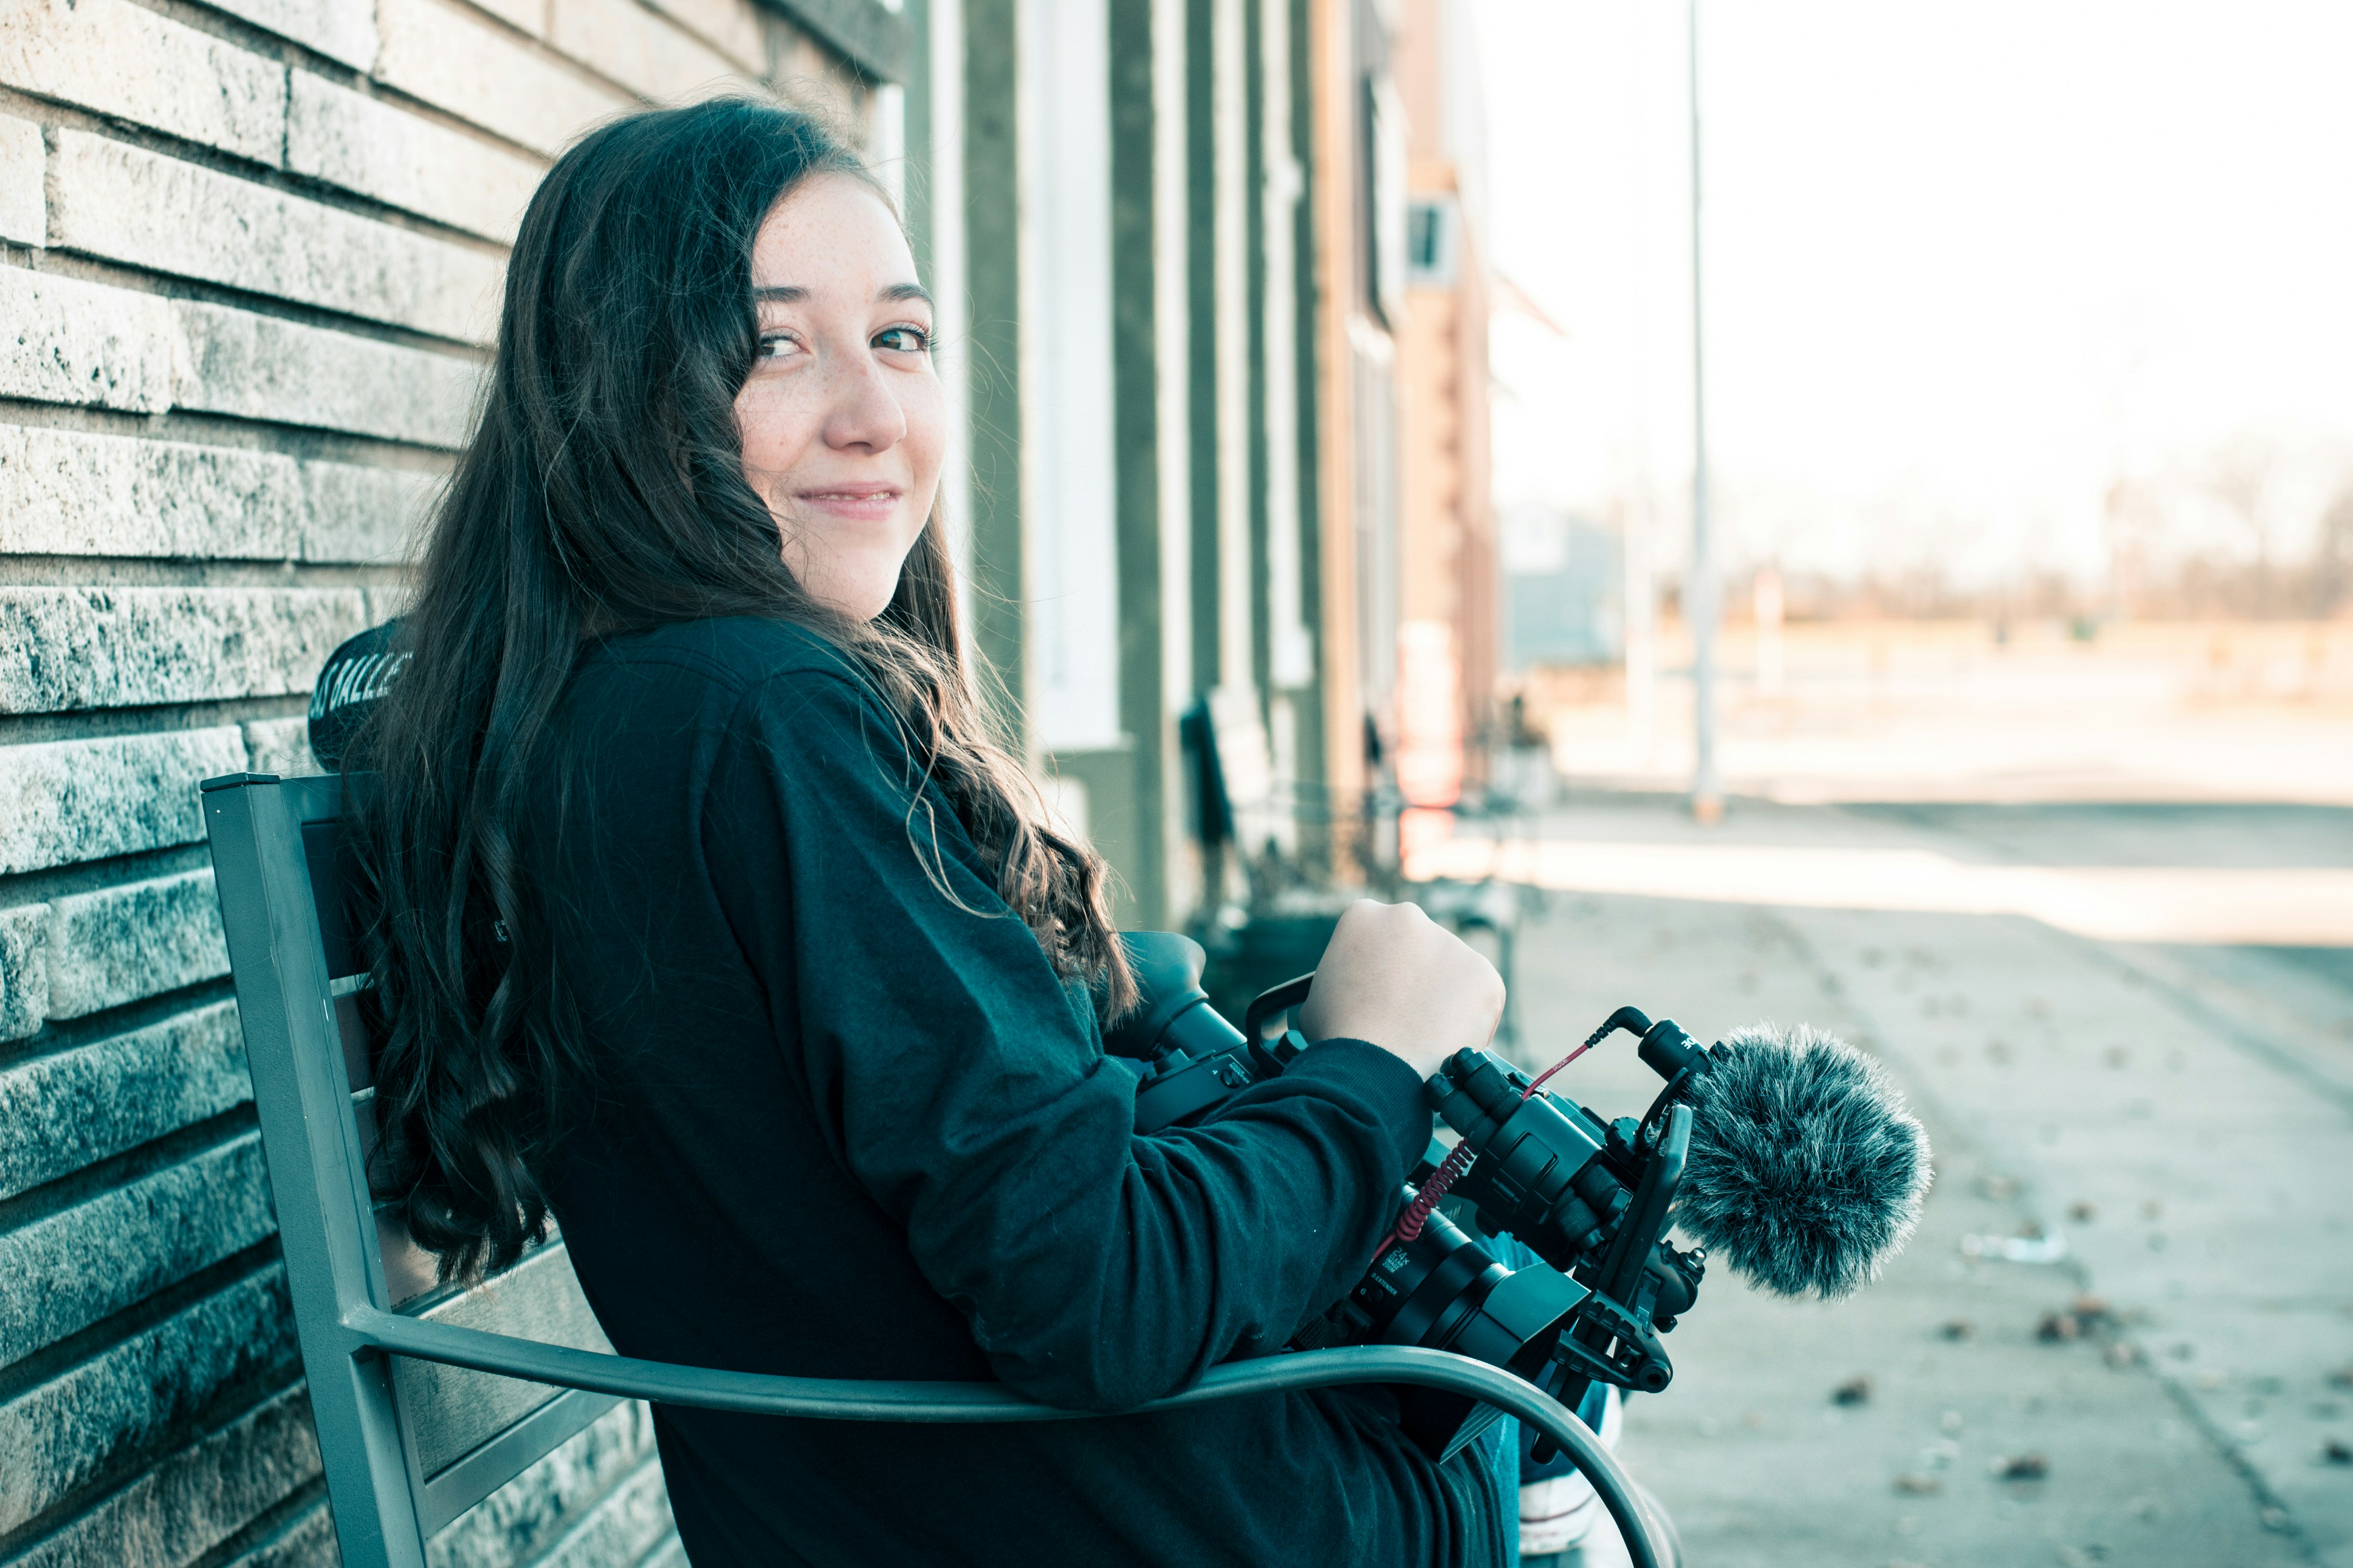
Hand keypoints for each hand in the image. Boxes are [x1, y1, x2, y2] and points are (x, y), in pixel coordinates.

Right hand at [1298, 899, 1503, 1079]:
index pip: (1378, 939)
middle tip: (1406, 1017)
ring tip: (1425, 1037)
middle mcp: (1409, 918)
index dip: (1380, 972)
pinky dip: (1470, 1020)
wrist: (1376, 1066)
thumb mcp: (1317, 998)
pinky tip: (1448, 1041)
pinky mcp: (1483, 974)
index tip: (1381, 997)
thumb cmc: (1339, 1038)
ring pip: (1451, 973)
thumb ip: (1339, 984)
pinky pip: (1480, 998)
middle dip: (1415, 978)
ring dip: (1443, 998)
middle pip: (1417, 949)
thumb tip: (1348, 999)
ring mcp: (1451, 943)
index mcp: (1363, 916)